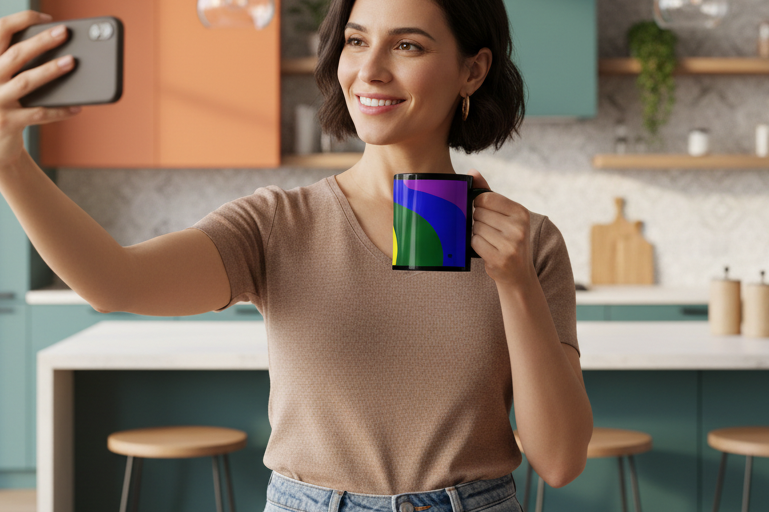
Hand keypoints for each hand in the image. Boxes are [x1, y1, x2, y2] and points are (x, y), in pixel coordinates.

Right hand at [0, 10, 79, 167]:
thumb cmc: (5, 105)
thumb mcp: (4, 81)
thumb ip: (19, 65)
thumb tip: (60, 53)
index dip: (21, 21)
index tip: (46, 17)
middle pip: (15, 54)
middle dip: (41, 41)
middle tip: (64, 32)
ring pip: (26, 81)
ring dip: (50, 71)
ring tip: (72, 62)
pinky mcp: (7, 123)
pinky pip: (39, 114)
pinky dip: (60, 110)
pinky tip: (78, 107)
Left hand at [468, 169, 535, 287]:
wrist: (519, 274)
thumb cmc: (508, 240)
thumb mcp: (505, 215)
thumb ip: (488, 192)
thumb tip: (472, 171)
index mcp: (521, 212)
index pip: (485, 198)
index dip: (479, 205)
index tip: (486, 214)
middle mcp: (519, 227)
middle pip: (478, 213)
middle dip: (478, 222)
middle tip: (490, 231)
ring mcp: (510, 243)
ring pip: (475, 228)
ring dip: (477, 234)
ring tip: (490, 241)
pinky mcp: (500, 258)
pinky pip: (474, 242)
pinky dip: (476, 246)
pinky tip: (487, 250)